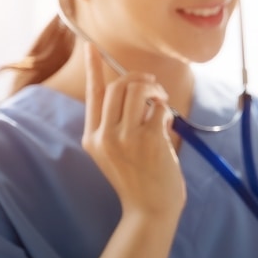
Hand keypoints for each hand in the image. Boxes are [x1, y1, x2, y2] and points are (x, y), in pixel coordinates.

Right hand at [80, 44, 185, 217]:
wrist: (150, 211)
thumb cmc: (139, 180)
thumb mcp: (117, 153)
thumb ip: (122, 124)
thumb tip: (141, 92)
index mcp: (92, 138)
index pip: (92, 95)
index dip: (92, 68)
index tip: (90, 46)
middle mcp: (104, 136)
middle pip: (118, 86)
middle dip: (139, 79)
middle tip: (153, 87)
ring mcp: (125, 137)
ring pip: (137, 90)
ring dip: (154, 89)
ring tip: (161, 101)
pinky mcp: (148, 139)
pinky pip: (159, 108)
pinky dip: (166, 110)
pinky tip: (167, 124)